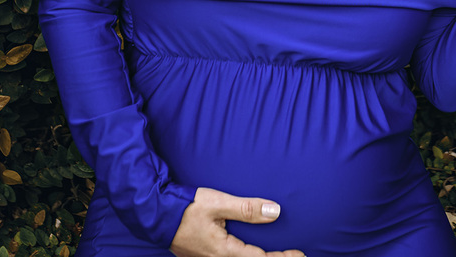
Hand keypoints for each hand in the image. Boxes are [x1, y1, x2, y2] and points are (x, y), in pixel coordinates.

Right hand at [170, 187, 304, 256]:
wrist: (155, 214)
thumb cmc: (185, 207)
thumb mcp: (218, 203)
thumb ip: (247, 209)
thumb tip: (275, 213)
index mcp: (224, 251)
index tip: (300, 254)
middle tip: (294, 255)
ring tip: (276, 254)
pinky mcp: (203, 256)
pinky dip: (245, 256)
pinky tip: (250, 251)